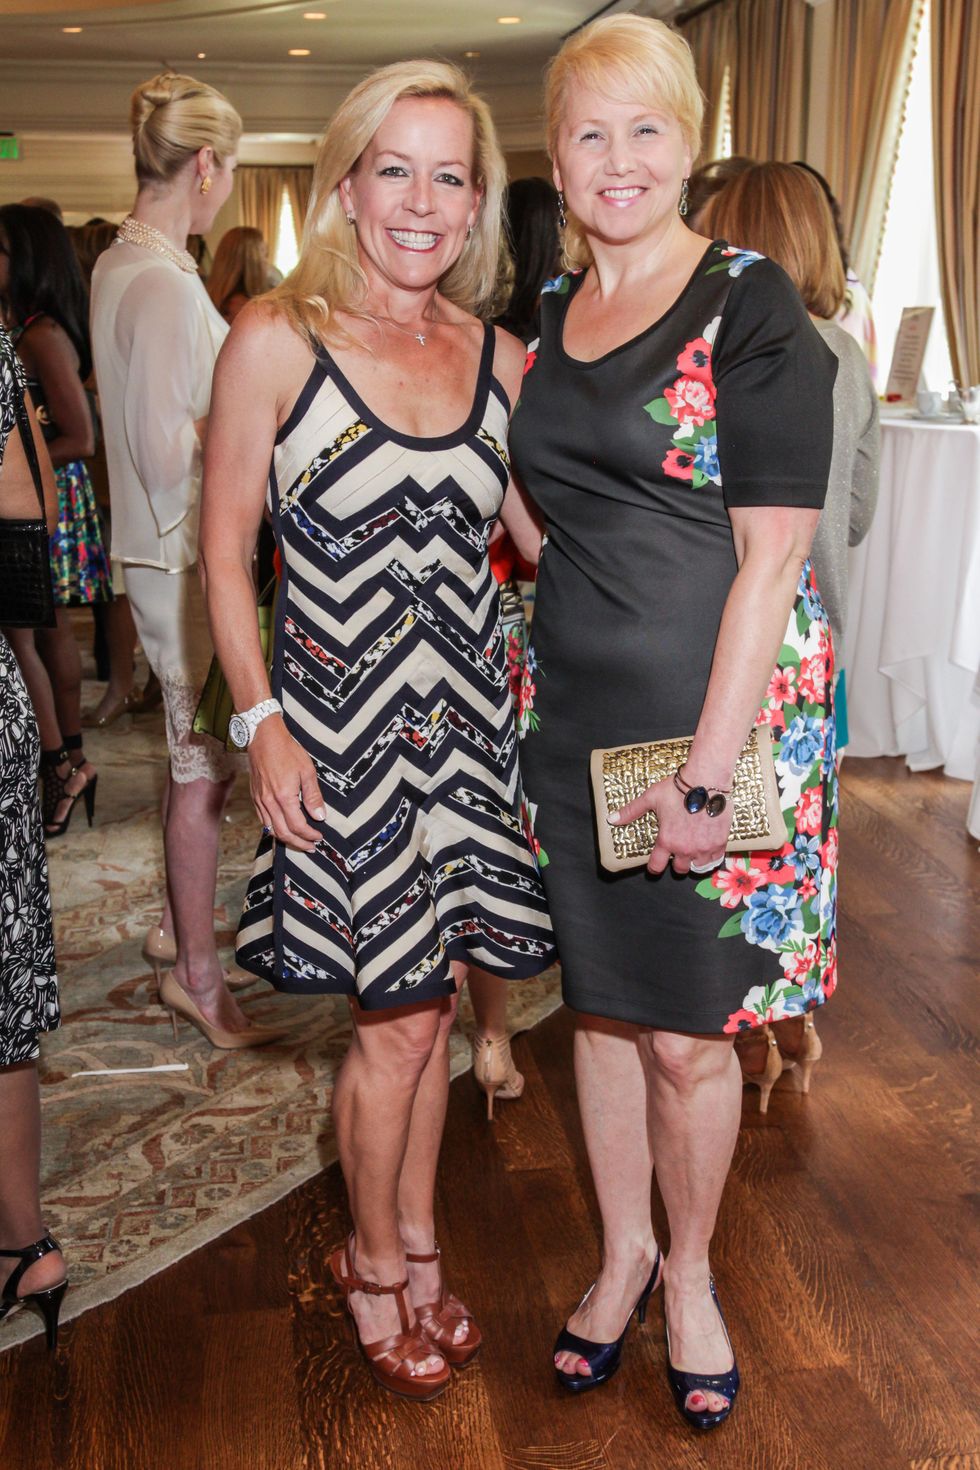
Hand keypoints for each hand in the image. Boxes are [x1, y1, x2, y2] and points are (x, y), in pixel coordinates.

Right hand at [248, 716, 324, 851]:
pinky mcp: (255, 797)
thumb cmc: (287, 751)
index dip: (309, 835)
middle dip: (298, 843)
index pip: (297, 826)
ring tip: (299, 842)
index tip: (319, 837)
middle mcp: (269, 802)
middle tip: (311, 847)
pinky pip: (263, 820)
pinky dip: (274, 829)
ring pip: (271, 829)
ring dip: (286, 839)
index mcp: (284, 797)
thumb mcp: (307, 771)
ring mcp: (260, 800)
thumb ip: (313, 796)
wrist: (263, 737)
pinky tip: (283, 828)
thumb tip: (320, 816)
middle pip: (283, 833)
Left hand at [609, 776, 732, 876]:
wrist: (706, 780)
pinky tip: (709, 851)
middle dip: (676, 864)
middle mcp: (685, 848)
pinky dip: (712, 857)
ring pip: (698, 867)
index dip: (654, 867)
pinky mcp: (720, 842)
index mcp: (666, 840)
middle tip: (677, 855)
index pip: (657, 866)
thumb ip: (631, 811)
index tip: (656, 865)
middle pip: (679, 870)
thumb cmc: (678, 788)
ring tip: (693, 853)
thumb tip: (611, 819)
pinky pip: (716, 859)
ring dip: (694, 862)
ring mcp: (704, 847)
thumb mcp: (650, 798)